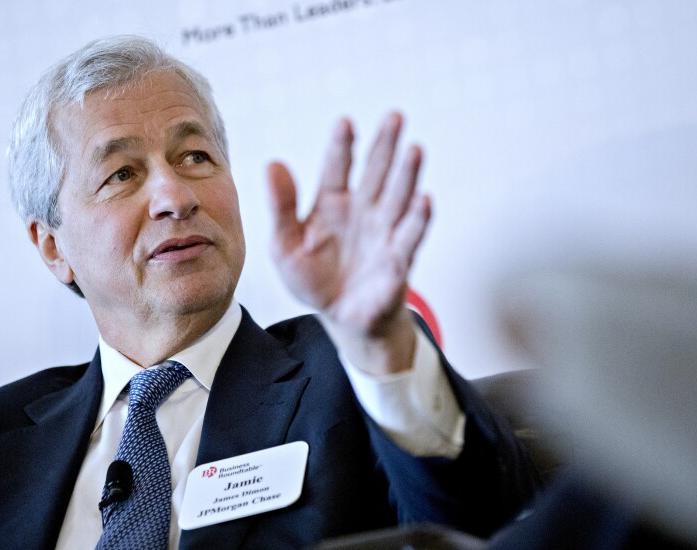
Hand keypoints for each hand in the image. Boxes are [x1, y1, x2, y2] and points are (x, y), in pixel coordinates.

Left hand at [267, 113, 430, 373]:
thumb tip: (273, 163)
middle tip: (394, 117)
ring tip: (414, 150)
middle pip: (377, 172)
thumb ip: (281, 207)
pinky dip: (417, 220)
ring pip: (398, 197)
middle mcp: (363, 211)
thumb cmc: (313, 278)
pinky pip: (409, 237)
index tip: (345, 123)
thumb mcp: (285, 245)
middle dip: (385, 146)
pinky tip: (424, 200)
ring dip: (407, 175)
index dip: (342, 146)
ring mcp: (383, 232)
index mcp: (332, 203)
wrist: (340, 317)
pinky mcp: (398, 260)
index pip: (337, 167)